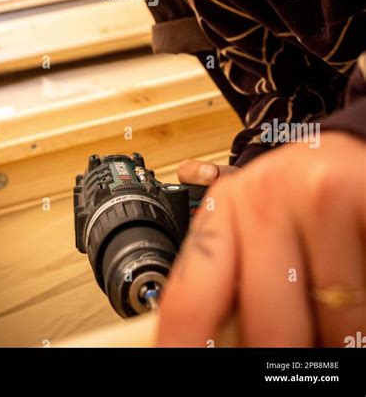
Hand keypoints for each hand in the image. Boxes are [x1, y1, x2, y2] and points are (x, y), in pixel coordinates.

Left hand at [157, 131, 365, 346]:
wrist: (353, 155)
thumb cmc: (307, 203)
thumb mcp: (260, 235)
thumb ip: (232, 286)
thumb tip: (217, 347)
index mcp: (223, 210)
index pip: (188, 302)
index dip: (185, 352)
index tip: (180, 371)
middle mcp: (260, 196)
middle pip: (266, 329)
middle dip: (288, 359)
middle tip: (300, 347)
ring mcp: (311, 192)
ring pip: (331, 321)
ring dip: (341, 334)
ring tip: (338, 303)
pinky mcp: (358, 194)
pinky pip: (365, 300)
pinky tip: (358, 283)